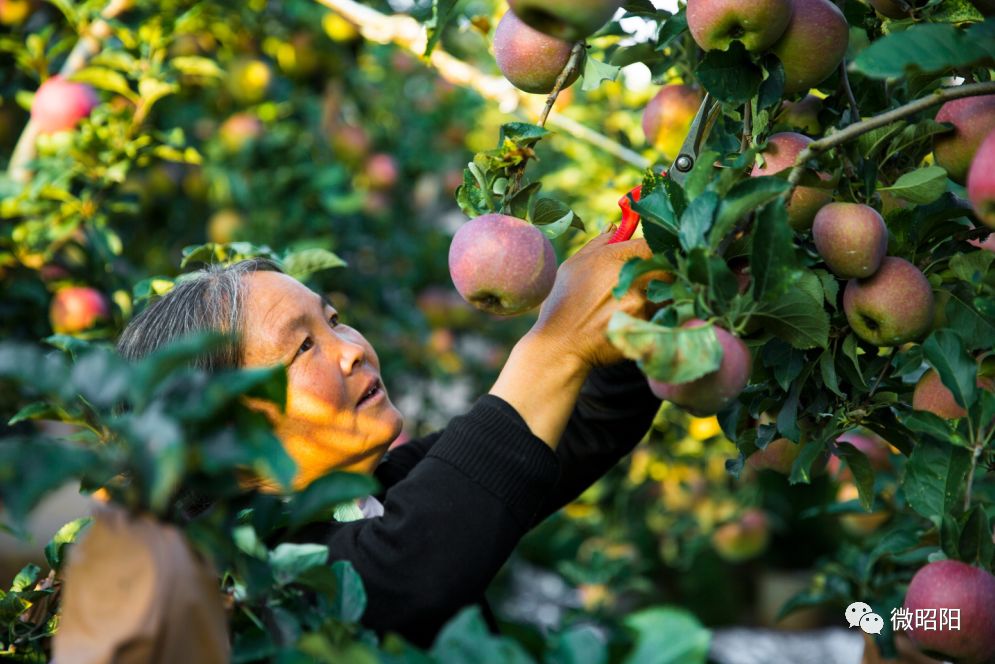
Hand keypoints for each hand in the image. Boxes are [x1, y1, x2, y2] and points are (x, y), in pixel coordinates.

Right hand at [527, 231, 667, 368]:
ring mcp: (642, 303)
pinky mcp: (647, 324)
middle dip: (664, 269)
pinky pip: (662, 312)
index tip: (653, 252)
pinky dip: (656, 312)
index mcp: (615, 257)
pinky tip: (637, 317)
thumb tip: (615, 227)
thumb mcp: (574, 265)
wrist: (562, 344)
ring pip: (668, 290)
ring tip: (642, 299)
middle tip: (653, 275)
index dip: (657, 246)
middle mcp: (632, 278)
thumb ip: (600, 243)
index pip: (653, 242)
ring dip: (661, 291)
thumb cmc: (564, 302)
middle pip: (668, 265)